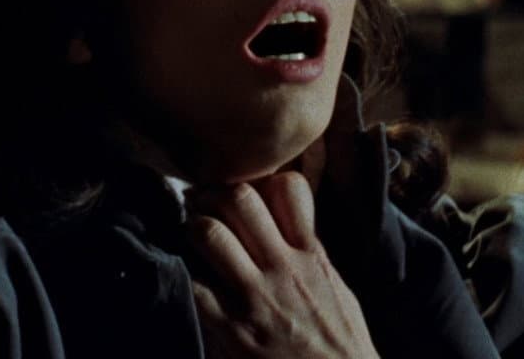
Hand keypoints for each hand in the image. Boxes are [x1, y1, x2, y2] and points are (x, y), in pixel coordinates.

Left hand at [186, 172, 379, 358]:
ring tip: (190, 236)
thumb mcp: (334, 286)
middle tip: (199, 204)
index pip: (287, 188)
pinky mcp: (232, 329)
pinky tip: (187, 274)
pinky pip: (195, 284)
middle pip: (239, 199)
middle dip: (212, 195)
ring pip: (209, 234)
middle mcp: (284, 268)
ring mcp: (256, 297)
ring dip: (193, 229)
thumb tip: (281, 221)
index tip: (243, 190)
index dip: (260, 181)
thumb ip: (308, 251)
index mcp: (312, 254)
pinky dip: (184, 272)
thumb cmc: (338, 342)